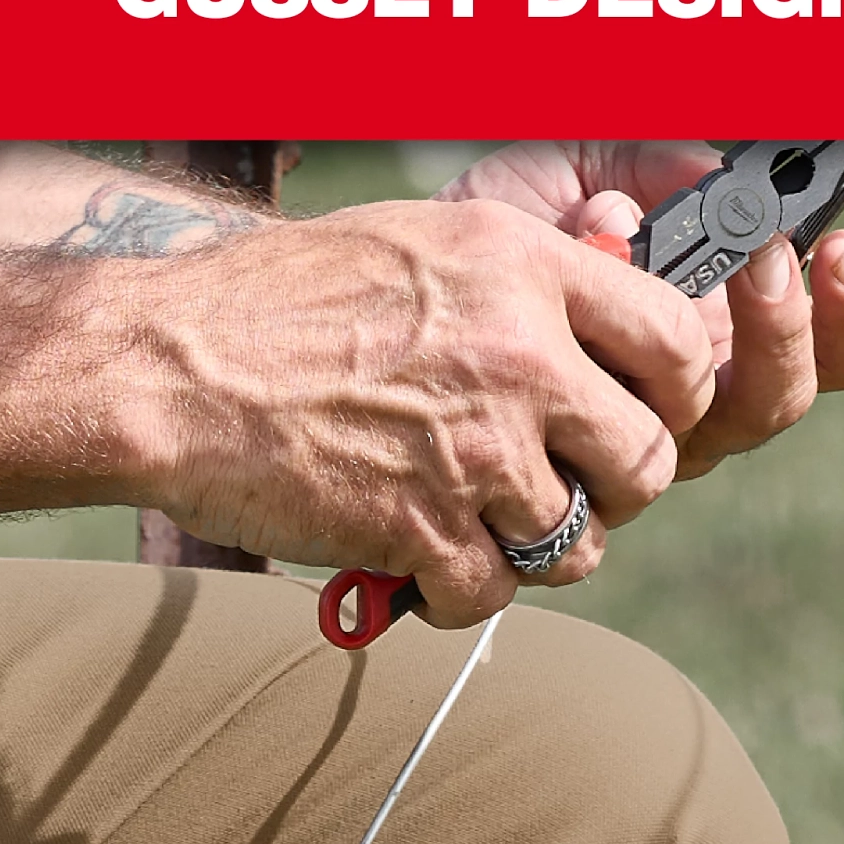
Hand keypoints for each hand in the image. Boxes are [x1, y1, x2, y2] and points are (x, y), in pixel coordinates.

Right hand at [121, 200, 715, 625]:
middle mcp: (519, 358)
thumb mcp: (414, 246)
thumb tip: (580, 314)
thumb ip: (513, 283)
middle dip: (612, 489)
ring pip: (575, 541)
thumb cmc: (267, 300)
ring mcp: (474, 449)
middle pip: (646, 458)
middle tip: (558, 491)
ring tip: (476, 534)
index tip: (637, 414)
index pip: (679, 343)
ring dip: (532, 551)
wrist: (164, 369)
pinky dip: (460, 597)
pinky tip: (420, 575)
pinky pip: (490, 593)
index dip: (674, 394)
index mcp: (525, 272)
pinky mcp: (418, 528)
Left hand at [448, 141, 843, 474]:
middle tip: (773, 259)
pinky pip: (625, 463)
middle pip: (777, 398)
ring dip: (740, 355)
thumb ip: (649, 163)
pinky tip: (616, 349)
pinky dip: (632, 406)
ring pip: (723, 431)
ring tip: (724, 283)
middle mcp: (680, 393)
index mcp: (705, 327)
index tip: (840, 247)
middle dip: (791, 329)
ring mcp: (629, 436)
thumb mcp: (573, 166)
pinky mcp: (570, 466)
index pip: (821, 342)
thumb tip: (713, 173)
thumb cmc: (490, 229)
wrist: (390, 281)